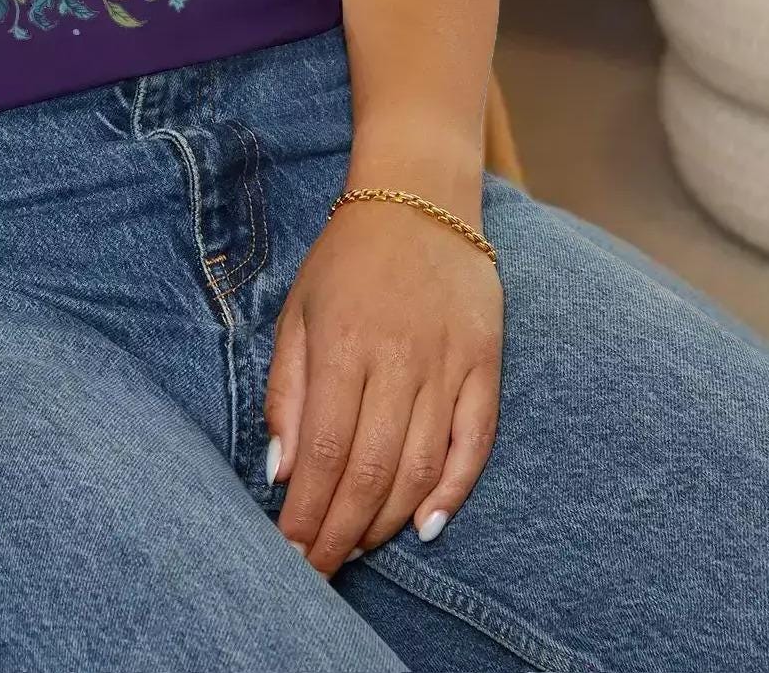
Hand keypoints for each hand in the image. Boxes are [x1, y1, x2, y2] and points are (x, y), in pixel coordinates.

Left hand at [265, 191, 502, 574]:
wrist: (419, 201)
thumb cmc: (346, 262)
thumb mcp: (297, 314)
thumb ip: (286, 392)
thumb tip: (282, 470)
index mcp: (343, 346)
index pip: (324, 452)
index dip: (308, 511)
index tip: (291, 550)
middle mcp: (399, 360)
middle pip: (371, 470)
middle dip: (342, 531)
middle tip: (320, 569)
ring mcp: (448, 363)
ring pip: (421, 466)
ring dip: (388, 519)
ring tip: (359, 548)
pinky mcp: (486, 364)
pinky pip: (475, 441)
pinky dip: (453, 490)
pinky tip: (426, 525)